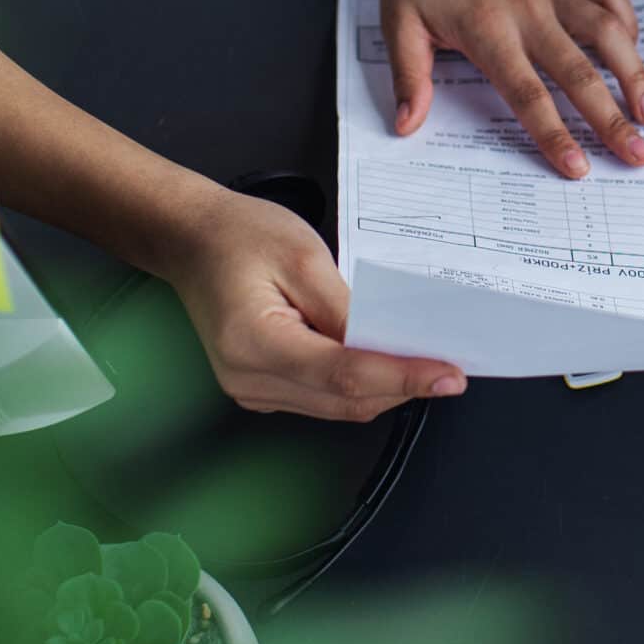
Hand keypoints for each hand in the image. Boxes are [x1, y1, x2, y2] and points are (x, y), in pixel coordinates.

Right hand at [159, 186, 465, 421]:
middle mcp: (248, 379)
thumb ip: (350, 308)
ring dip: (385, 389)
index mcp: (254, 343)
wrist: (193, 240)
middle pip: (345, 400)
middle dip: (403, 386)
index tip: (448, 374)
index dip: (403, 377)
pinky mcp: (261, 388)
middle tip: (450, 368)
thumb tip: (394, 343)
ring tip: (426, 364)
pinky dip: (359, 385)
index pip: (344, 375)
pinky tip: (385, 362)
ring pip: (338, 406)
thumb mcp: (305, 258)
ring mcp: (252, 390)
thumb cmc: (240, 237)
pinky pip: (323, 398)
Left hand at [378, 0, 643, 178]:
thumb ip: (408, 76)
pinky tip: (633, 54)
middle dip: (612, 119)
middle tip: (639, 155)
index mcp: (486, 28)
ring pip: (609, 32)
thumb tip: (407, 125)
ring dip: (635, 73)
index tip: (578, 167)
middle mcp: (528, 8)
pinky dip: (628, 25)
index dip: (554, 133)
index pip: (527, 93)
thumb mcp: (397, 22)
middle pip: (579, 72)